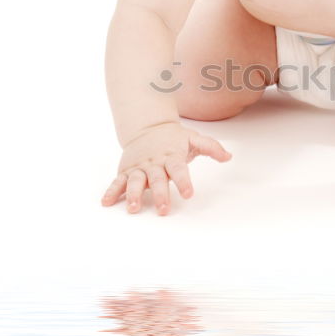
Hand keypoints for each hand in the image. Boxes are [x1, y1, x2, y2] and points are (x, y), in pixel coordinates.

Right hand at [101, 121, 231, 215]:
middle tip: (164, 209)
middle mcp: (154, 163)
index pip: (178, 169)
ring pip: (136, 181)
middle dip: (160, 194)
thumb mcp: (194, 138)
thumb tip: (228, 157)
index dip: (183, 181)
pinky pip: (117, 181)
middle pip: (157, 179)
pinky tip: (106, 203)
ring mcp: (139, 167)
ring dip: (134, 195)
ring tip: (134, 208)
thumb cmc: (173, 138)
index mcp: (171, 156)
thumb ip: (211, 147)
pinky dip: (111, 192)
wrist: (147, 126)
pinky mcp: (126, 171)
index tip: (188, 194)